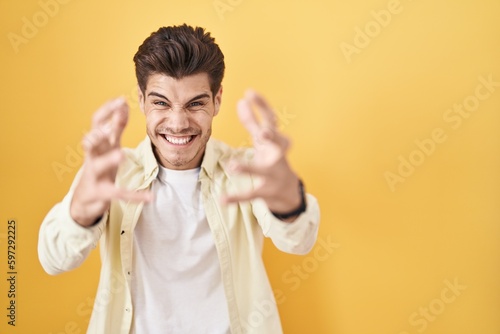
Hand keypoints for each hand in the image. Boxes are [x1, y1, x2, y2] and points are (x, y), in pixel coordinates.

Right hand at [70, 97, 151, 226]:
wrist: (85, 197)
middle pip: (91, 141)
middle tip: (107, 127)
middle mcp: (93, 156)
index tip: (121, 100)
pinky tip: (149, 197)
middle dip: (98, 134)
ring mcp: (94, 174)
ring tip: (121, 155)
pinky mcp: (100, 192)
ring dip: (109, 159)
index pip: (97, 122)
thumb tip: (122, 104)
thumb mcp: (108, 145)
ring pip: (99, 165)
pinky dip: (134, 195)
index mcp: (98, 143)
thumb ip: (116, 126)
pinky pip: (118, 193)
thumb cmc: (99, 165)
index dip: (107, 111)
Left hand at [222, 90, 301, 219]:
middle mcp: (278, 156)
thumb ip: (252, 122)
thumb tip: (241, 100)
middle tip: (263, 133)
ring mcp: (274, 175)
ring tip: (232, 166)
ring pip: (262, 171)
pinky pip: (251, 194)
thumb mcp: (264, 141)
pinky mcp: (266, 192)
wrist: (289, 193)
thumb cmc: (274, 160)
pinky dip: (236, 197)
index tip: (250, 93)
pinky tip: (223, 199)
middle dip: (272, 139)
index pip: (271, 120)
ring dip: (248, 168)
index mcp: (276, 141)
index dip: (262, 106)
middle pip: (278, 145)